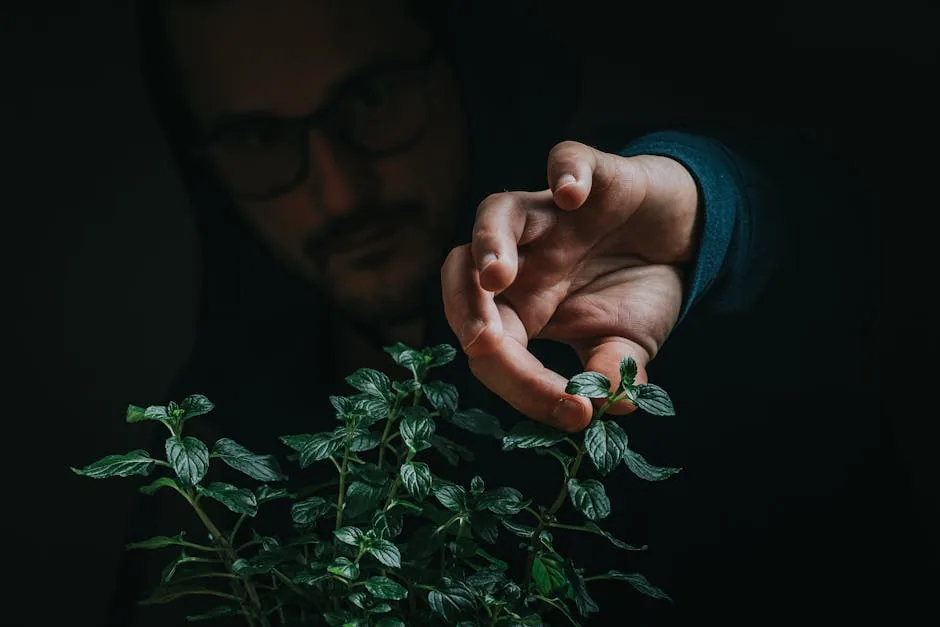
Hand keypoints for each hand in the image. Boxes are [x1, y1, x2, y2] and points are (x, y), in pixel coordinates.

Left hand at [441, 141, 699, 430]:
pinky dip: (567, 173)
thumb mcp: (628, 345)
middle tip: (483, 343)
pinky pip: (567, 160)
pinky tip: (572, 196)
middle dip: (463, 307)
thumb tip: (599, 406)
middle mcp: (523, 258)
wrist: (679, 238)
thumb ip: (610, 372)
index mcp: (520, 305)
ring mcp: (552, 214)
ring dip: (489, 243)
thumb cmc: (637, 289)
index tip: (572, 411)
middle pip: (461, 271)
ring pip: (495, 213)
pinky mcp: (592, 176)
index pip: (493, 344)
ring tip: (496, 277)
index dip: (521, 382)